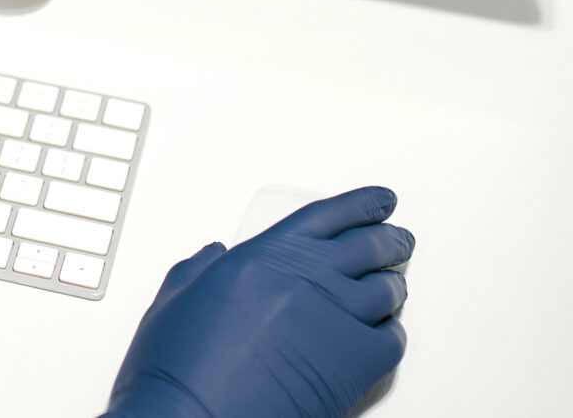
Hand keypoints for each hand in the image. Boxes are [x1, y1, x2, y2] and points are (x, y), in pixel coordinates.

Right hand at [104, 186, 410, 417]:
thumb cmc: (180, 371)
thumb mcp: (175, 302)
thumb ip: (199, 271)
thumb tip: (212, 257)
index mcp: (265, 257)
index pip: (328, 215)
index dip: (361, 204)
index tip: (379, 201)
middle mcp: (308, 280)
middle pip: (369, 246)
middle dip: (389, 239)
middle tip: (398, 239)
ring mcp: (336, 320)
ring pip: (387, 290)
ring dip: (393, 285)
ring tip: (393, 285)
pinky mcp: (354, 365)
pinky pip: (394, 339)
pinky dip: (394, 332)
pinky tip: (387, 332)